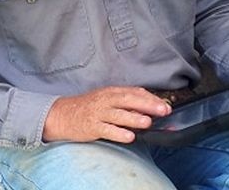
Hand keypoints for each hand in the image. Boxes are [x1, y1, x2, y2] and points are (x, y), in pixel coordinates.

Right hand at [42, 86, 170, 143]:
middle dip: (148, 105)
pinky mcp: (91, 127)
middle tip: (163, 110)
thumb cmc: (89, 107)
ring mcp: (99, 113)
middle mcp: (107, 100)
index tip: (165, 104)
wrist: (62, 114)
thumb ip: (127, 101)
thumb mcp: (108, 99)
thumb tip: (149, 105)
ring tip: (148, 122)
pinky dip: (119, 133)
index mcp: (112, 92)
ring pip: (119, 115)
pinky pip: (107, 130)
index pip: (135, 92)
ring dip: (134, 118)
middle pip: (129, 100)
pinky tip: (129, 137)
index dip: (151, 98)